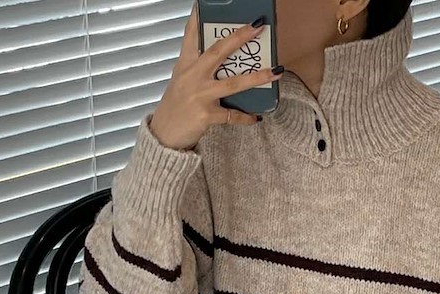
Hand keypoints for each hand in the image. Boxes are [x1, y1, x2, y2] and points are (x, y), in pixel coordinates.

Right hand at [148, 3, 279, 149]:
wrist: (164, 134)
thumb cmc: (175, 106)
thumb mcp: (181, 79)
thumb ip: (196, 65)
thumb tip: (219, 56)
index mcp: (186, 64)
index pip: (192, 35)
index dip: (199, 17)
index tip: (204, 3)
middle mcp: (193, 76)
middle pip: (218, 52)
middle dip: (239, 38)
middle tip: (257, 26)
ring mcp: (200, 95)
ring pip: (233, 84)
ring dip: (256, 77)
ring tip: (275, 71)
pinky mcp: (206, 115)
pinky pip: (232, 115)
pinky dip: (245, 117)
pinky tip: (256, 117)